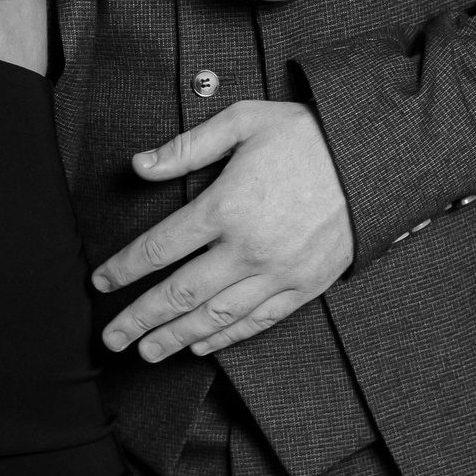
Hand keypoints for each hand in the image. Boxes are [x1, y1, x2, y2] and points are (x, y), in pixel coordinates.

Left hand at [92, 100, 352, 359]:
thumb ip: (186, 147)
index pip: (159, 248)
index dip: (123, 268)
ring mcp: (278, 271)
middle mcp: (248, 247)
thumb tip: (138, 165)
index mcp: (226, 205)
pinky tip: (200, 345)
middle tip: (111, 338)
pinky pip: (258, 321)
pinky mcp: (305, 285)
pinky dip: (226, 338)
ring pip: (215, 317)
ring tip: (147, 353)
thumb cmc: (307, 134)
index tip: (100, 282)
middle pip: (179, 294)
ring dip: (175, 338)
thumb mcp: (243, 121)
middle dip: (139, 319)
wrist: (375, 158)